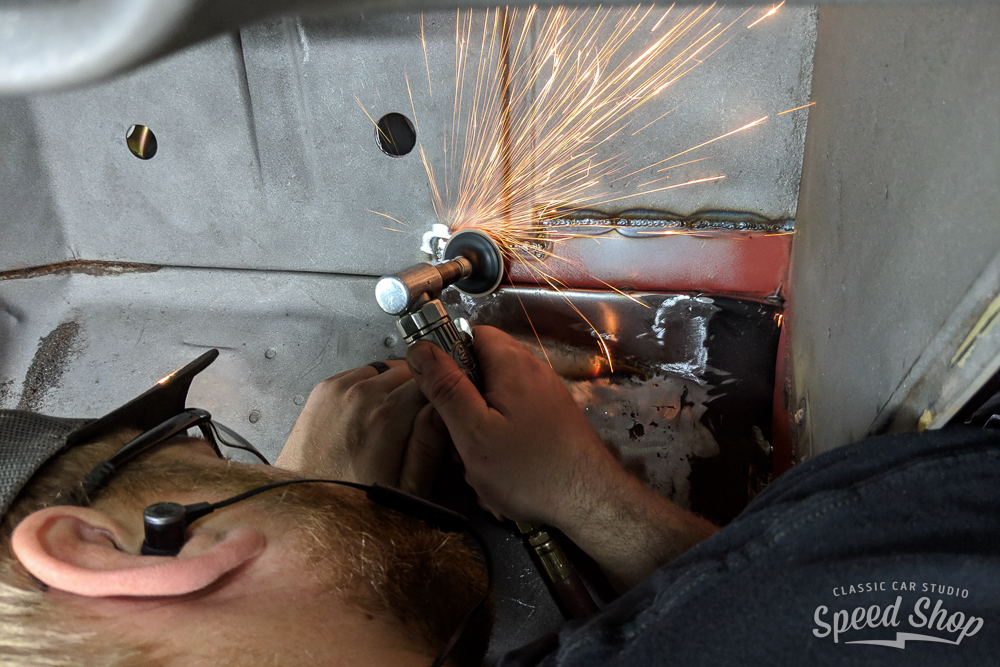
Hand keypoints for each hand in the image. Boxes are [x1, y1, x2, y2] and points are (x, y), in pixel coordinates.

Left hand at [275, 361, 448, 496]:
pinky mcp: (325, 389)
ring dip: (394, 387)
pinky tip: (370, 413)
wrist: (306, 504)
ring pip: (386, 370)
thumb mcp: (407, 488)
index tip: (439, 415)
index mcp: (388, 416)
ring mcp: (341, 388)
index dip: (440, 399)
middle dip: (418, 393)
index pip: (431, 382)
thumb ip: (429, 445)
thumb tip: (443, 411)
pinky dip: (371, 385)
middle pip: (411, 373)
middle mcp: (363, 395)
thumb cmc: (354, 500)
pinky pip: (361, 373)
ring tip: (391, 420)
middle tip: (414, 422)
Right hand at [406, 327, 717, 589]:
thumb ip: (445, 387)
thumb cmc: (529, 470)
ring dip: (481, 426)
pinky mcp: (555, 419)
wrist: (591, 503)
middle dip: (463, 398)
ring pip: (498, 397)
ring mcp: (548, 395)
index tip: (434, 387)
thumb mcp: (473, 431)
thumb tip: (420, 348)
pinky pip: (516, 418)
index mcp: (513, 364)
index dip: (446, 354)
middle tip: (456, 433)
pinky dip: (502, 439)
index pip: (472, 333)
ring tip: (478, 459)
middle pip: (484, 366)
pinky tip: (500, 470)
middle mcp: (535, 370)